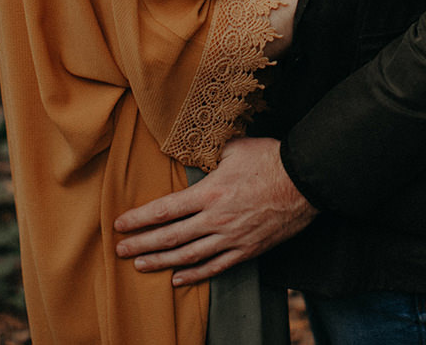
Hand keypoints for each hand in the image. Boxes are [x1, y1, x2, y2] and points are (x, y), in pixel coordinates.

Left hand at [113, 137, 315, 285]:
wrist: (306, 180)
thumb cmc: (270, 159)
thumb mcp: (234, 147)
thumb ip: (208, 154)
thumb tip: (193, 153)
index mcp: (210, 193)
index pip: (165, 210)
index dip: (139, 219)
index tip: (120, 224)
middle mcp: (216, 219)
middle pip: (170, 237)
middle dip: (142, 244)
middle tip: (120, 250)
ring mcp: (232, 238)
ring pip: (189, 256)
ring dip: (161, 262)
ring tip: (140, 265)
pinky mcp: (248, 250)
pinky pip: (216, 267)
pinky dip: (195, 275)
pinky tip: (178, 279)